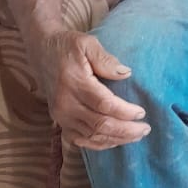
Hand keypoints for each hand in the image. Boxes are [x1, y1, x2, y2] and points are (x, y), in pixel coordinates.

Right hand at [35, 30, 149, 149]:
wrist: (42, 52)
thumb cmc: (67, 47)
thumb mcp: (87, 44)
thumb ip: (106, 59)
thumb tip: (126, 74)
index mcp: (73, 83)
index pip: (104, 104)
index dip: (124, 112)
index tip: (141, 113)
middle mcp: (65, 104)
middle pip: (100, 124)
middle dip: (126, 130)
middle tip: (145, 128)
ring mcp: (61, 116)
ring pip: (92, 136)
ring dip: (117, 139)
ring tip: (137, 135)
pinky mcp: (60, 122)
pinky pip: (82, 141)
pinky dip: (101, 143)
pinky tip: (117, 140)